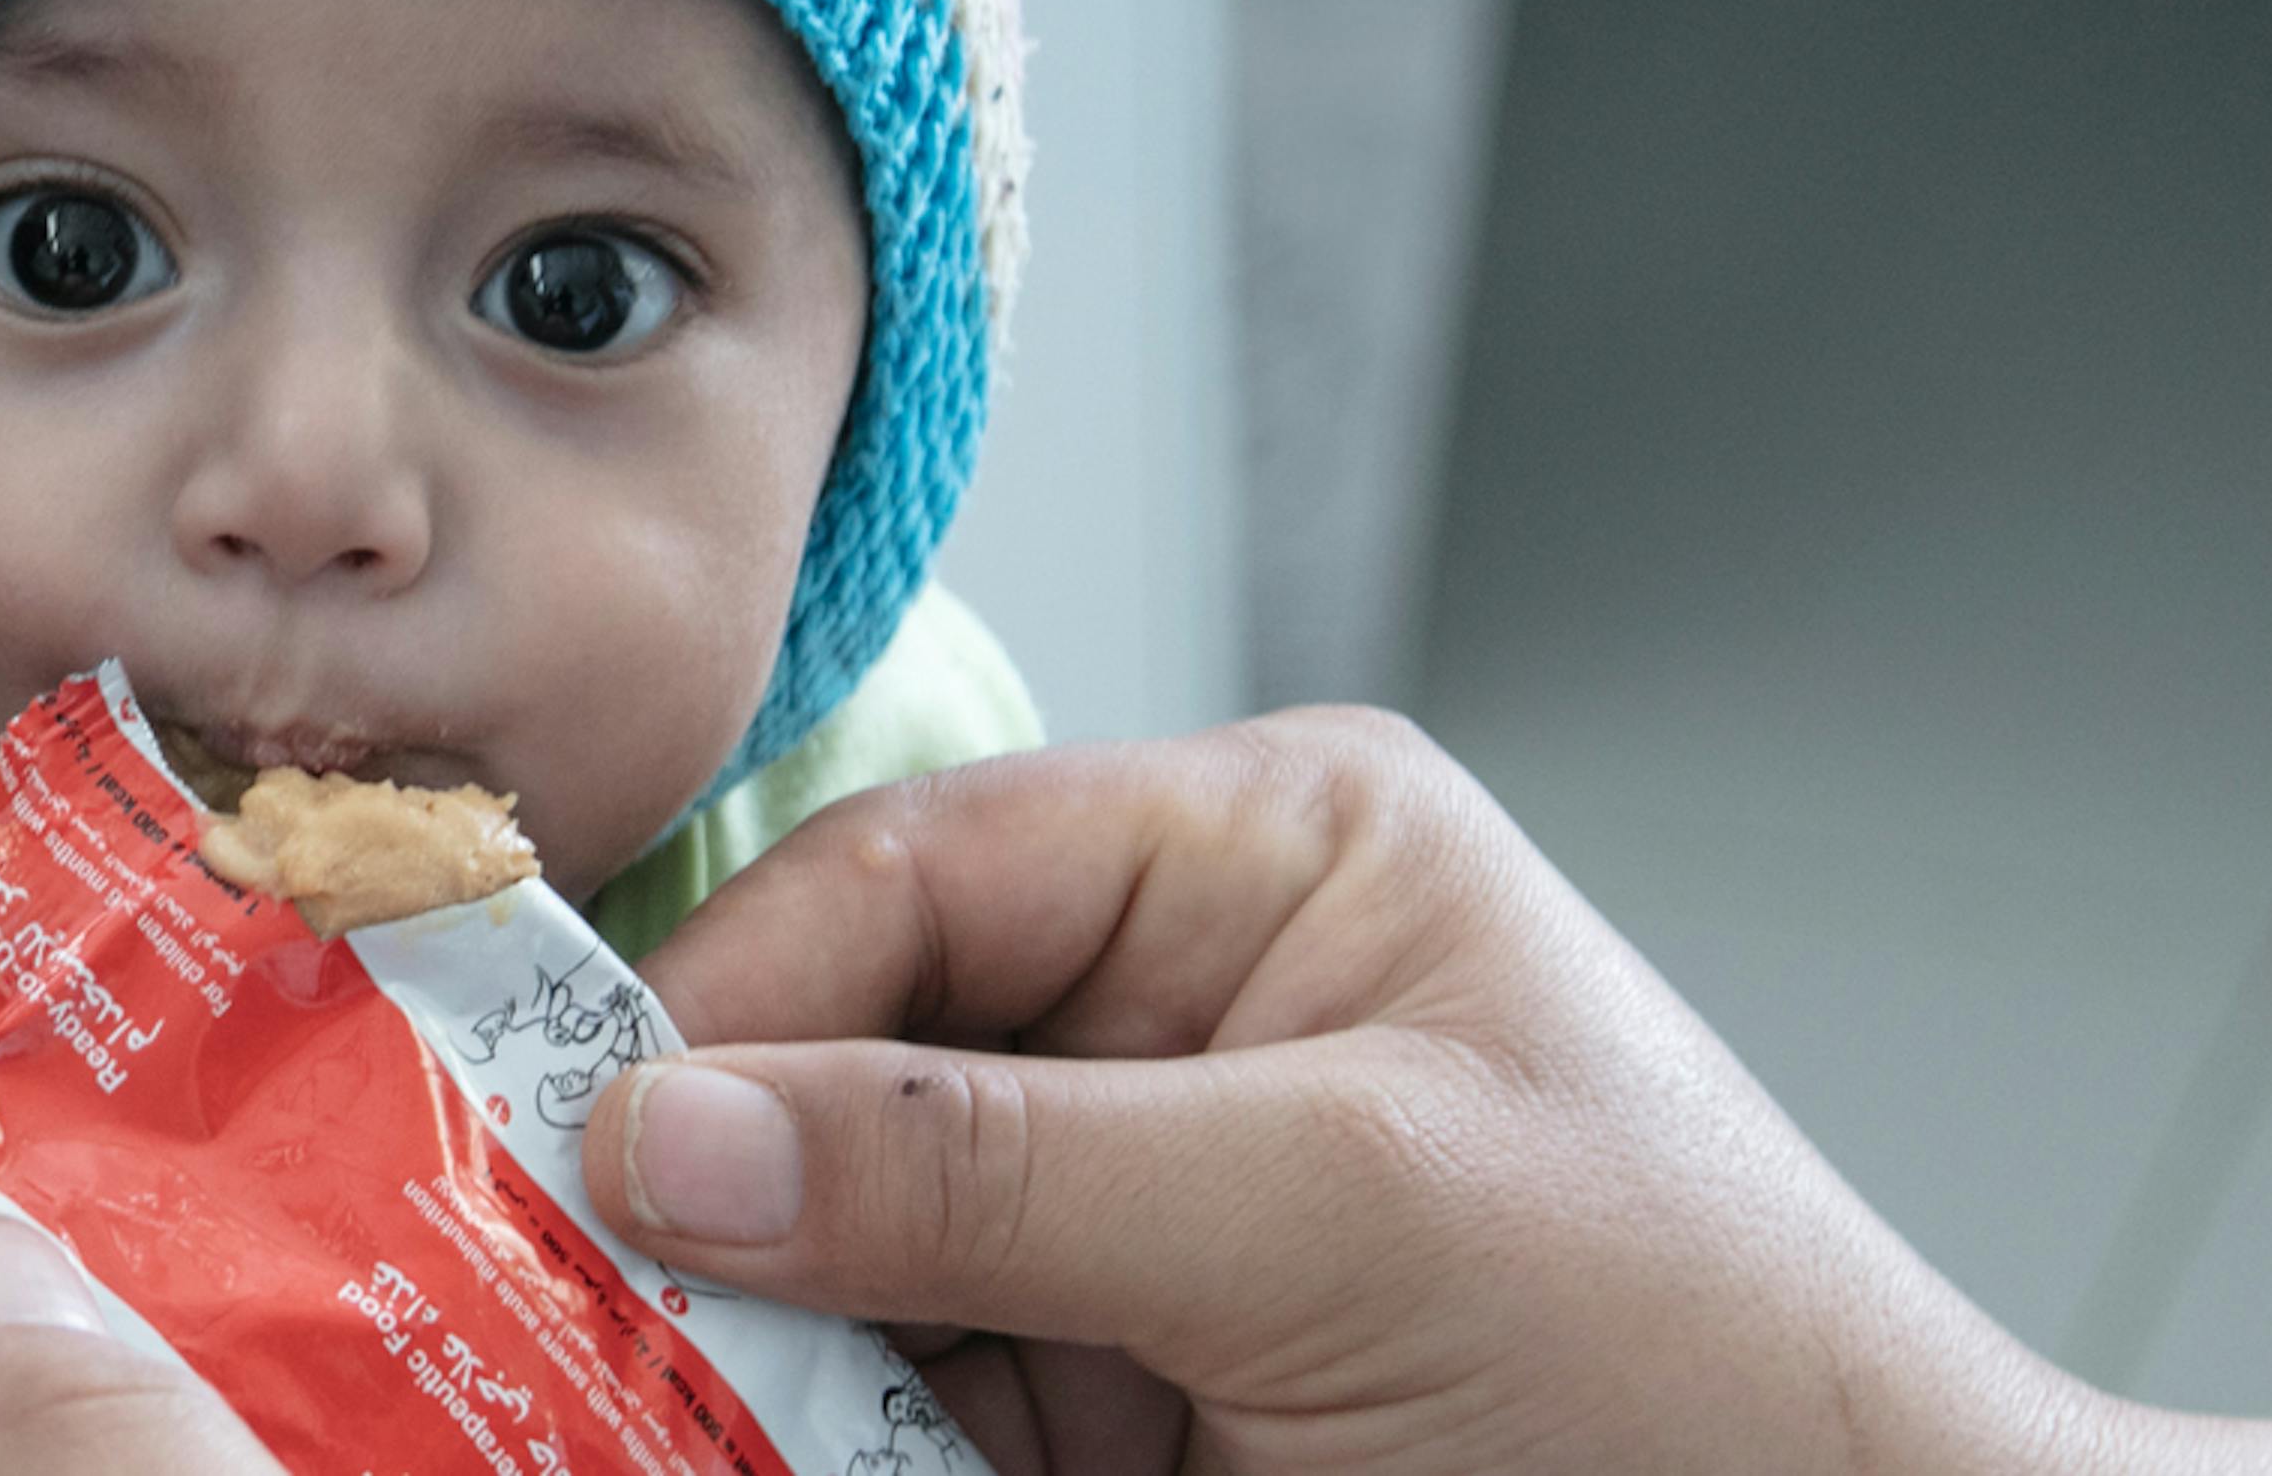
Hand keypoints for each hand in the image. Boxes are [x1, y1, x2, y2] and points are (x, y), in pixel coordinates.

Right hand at [579, 709, 2271, 1475]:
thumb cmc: (1692, 1358)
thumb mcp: (1336, 1216)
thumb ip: (993, 1168)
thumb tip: (665, 1133)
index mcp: (1269, 856)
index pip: (932, 871)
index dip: (743, 993)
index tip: (584, 1135)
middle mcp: (1193, 1000)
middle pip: (869, 1057)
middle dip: (741, 1190)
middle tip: (579, 1300)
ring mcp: (1158, 1200)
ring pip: (870, 1242)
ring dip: (778, 1343)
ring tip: (671, 1405)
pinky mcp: (1144, 1375)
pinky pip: (930, 1385)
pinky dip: (850, 1439)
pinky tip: (785, 1454)